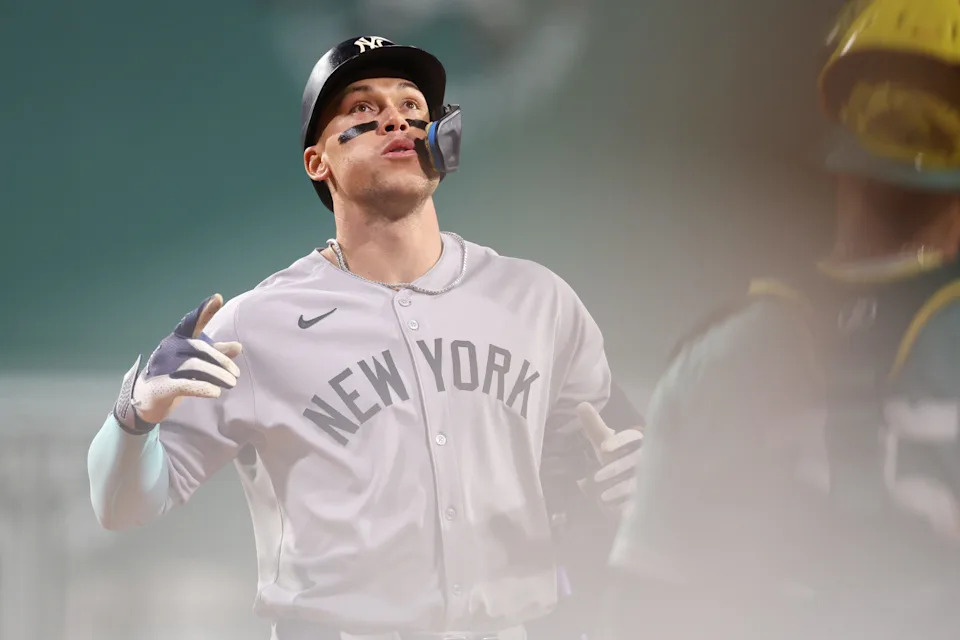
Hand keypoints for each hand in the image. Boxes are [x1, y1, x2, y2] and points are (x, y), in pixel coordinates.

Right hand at [113, 294, 242, 432]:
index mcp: (179, 339)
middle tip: (236, 374)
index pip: (192, 323)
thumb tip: (238, 346)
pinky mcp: (161, 386)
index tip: (218, 297)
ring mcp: (163, 366)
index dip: (204, 311)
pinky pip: (185, 384)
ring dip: (217, 375)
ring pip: (194, 365)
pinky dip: (202, 388)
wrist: (147, 400)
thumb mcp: (198, 362)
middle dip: (221, 361)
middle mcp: (170, 348)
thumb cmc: (175, 375)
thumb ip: (217, 353)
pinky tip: (215, 392)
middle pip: (200, 348)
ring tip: (231, 383)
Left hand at [576, 402, 642, 514]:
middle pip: (636, 459)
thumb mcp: (604, 444)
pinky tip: (620, 510)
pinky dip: (631, 504)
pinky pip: (645, 498)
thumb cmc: (618, 459)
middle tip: (597, 477)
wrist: (630, 484)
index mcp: (637, 441)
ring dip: (621, 488)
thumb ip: (594, 427)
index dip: (619, 440)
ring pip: (641, 480)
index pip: (632, 436)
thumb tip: (581, 404)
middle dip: (617, 467)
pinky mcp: (653, 494)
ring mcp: (653, 475)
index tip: (603, 447)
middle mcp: (648, 456)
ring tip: (604, 496)